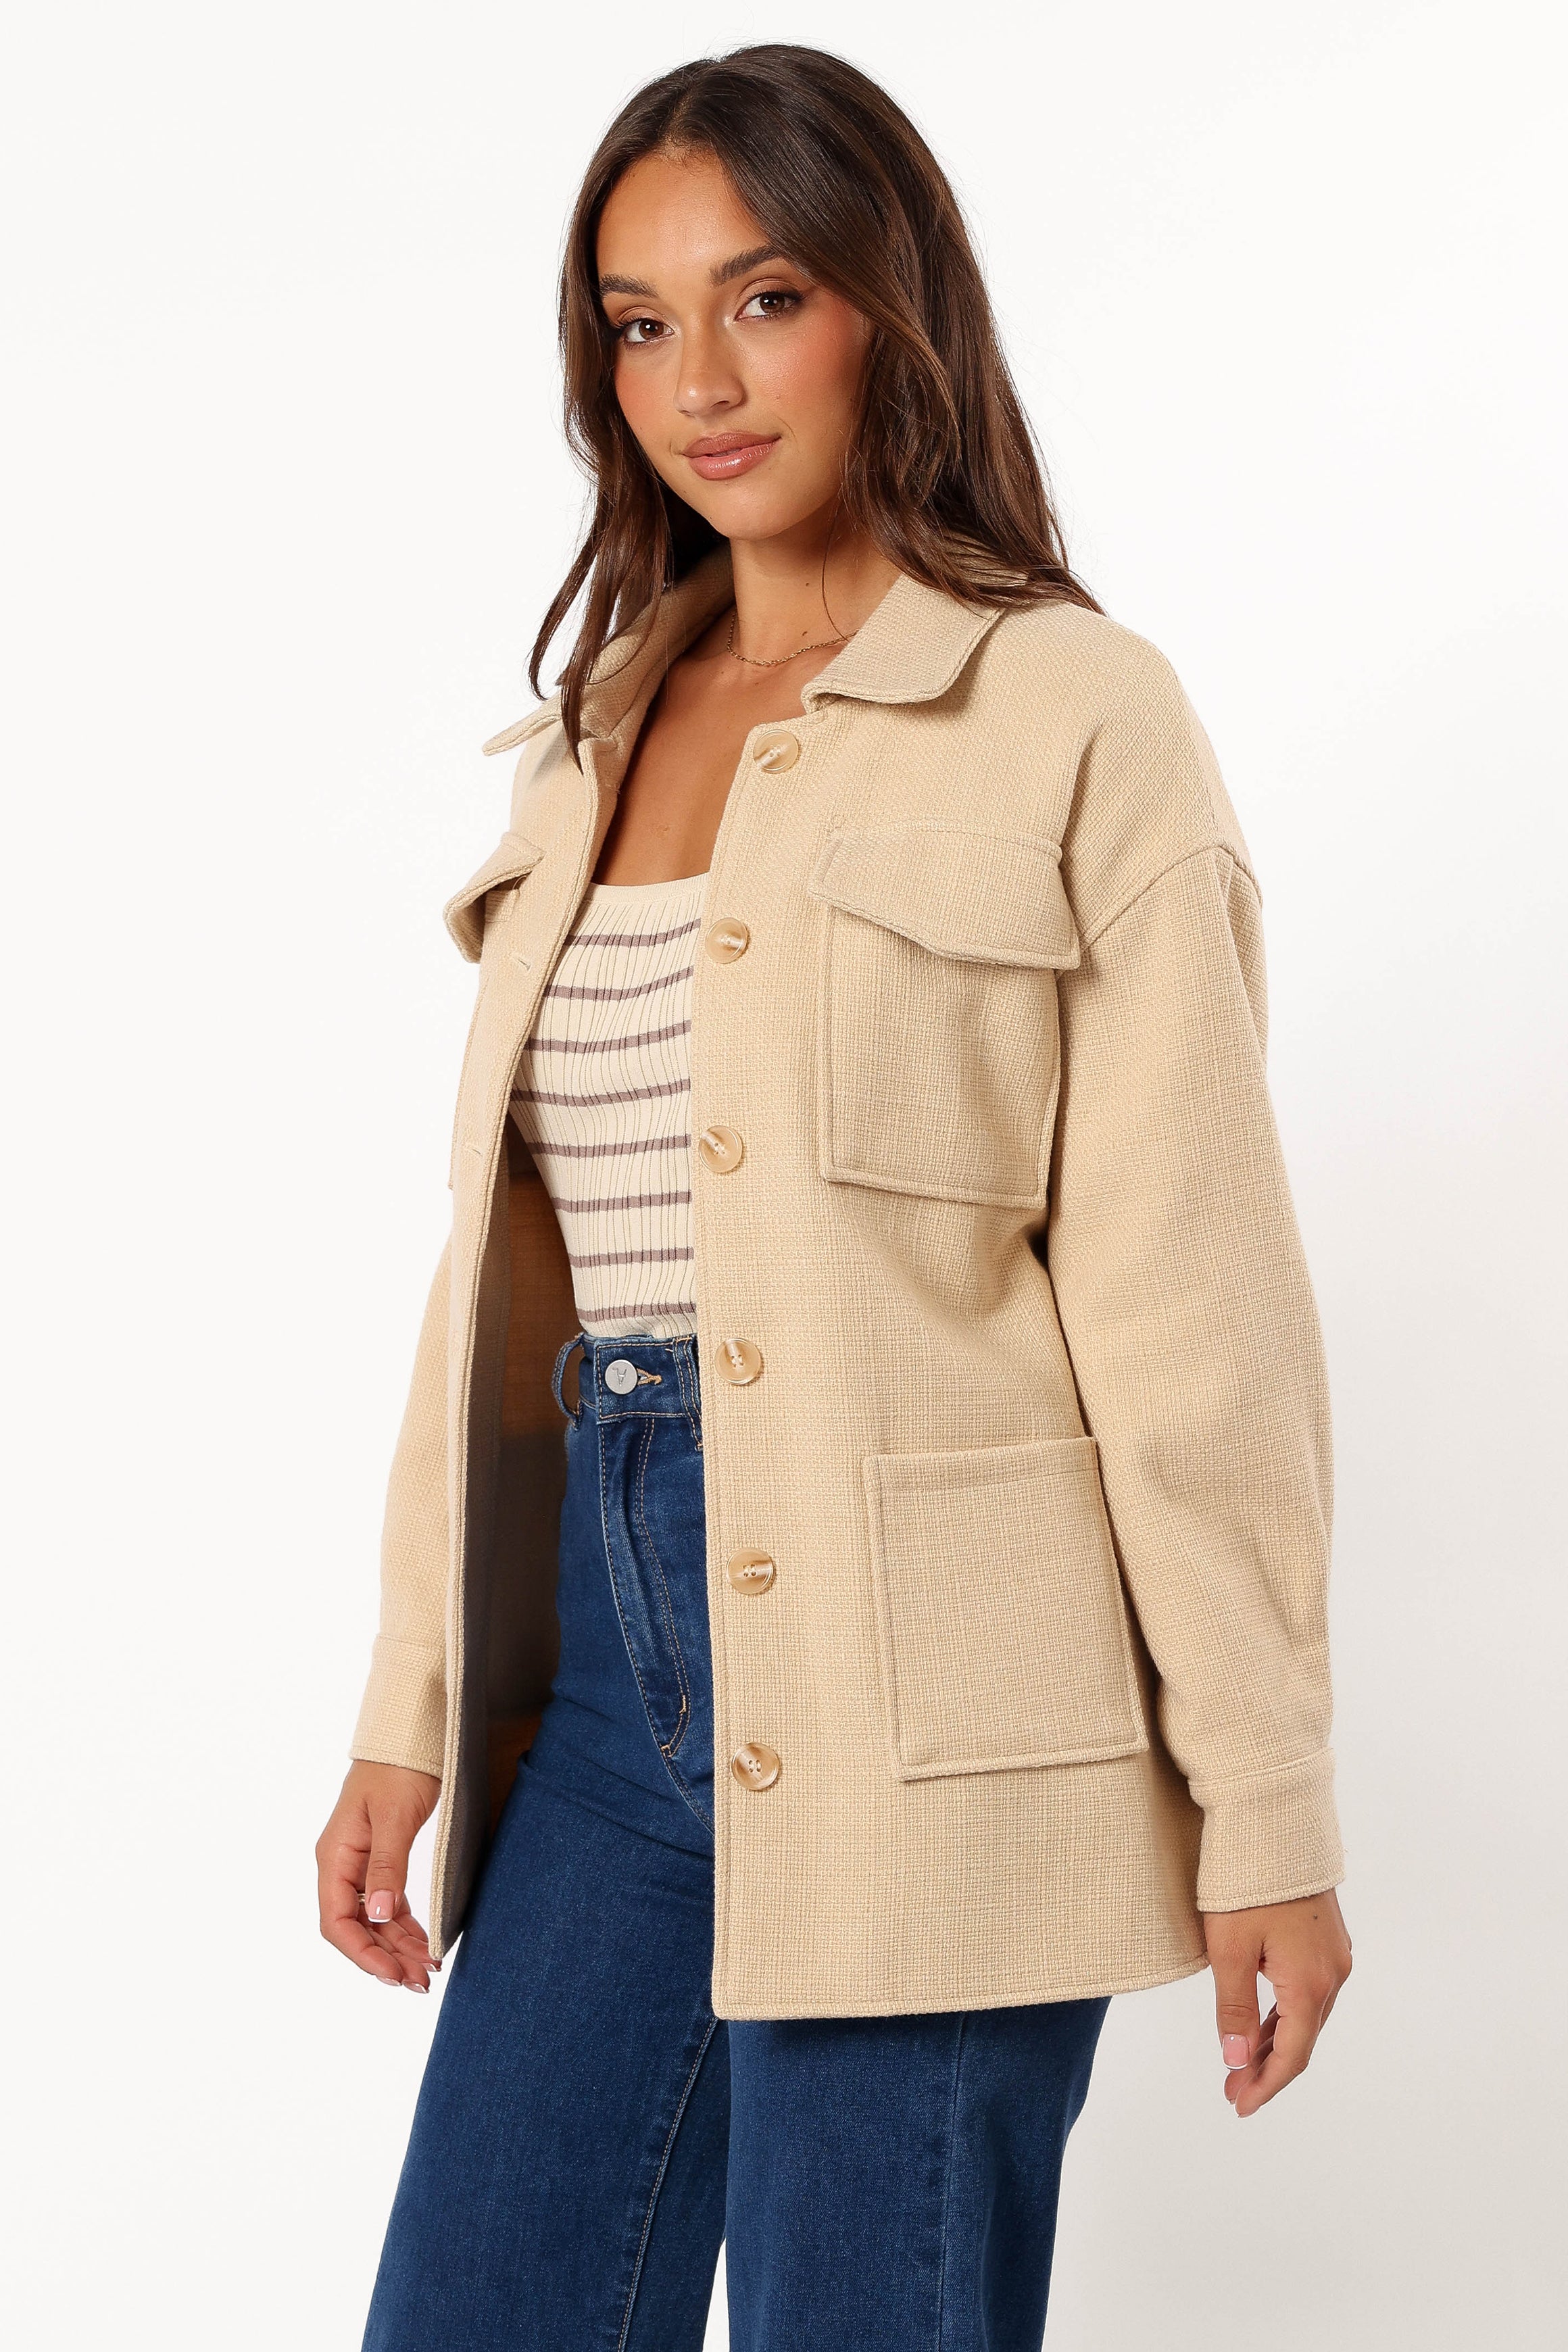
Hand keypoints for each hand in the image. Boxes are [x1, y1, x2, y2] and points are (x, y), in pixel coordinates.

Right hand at [316, 1761, 442, 1991]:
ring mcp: (361, 1863)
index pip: (337, 1921)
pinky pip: (390, 1903)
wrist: (412, 1731)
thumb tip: (378, 1915)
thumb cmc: (400, 1767)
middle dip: (386, 1958)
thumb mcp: (394, 1816)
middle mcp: (343, 1865)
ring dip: (399, 1947)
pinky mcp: (382, 1859)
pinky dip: (407, 1926)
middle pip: (357, 1927)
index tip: (394, 1977)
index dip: (363, 1954)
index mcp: (335, 1856)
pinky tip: (427, 1943)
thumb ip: (386, 1866)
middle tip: (422, 1982)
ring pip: (375, 1919)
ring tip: (429, 1970)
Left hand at [1203, 1889, 1351, 2117]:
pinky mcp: (1327, 1937)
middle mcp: (1333, 1973)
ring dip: (1276, 2043)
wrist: (1273, 1820)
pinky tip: (1264, 2024)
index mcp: (1311, 1983)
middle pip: (1303, 2039)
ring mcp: (1334, 1954)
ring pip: (1307, 2016)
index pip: (1292, 2054)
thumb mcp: (1229, 1948)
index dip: (1266, 2086)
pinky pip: (1309, 1991)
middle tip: (1233, 2091)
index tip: (1239, 2106)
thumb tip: (1238, 2062)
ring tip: (1242, 2065)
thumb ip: (1235, 2009)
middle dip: (1269, 2070)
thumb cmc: (1246, 1882)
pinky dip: (1285, 2015)